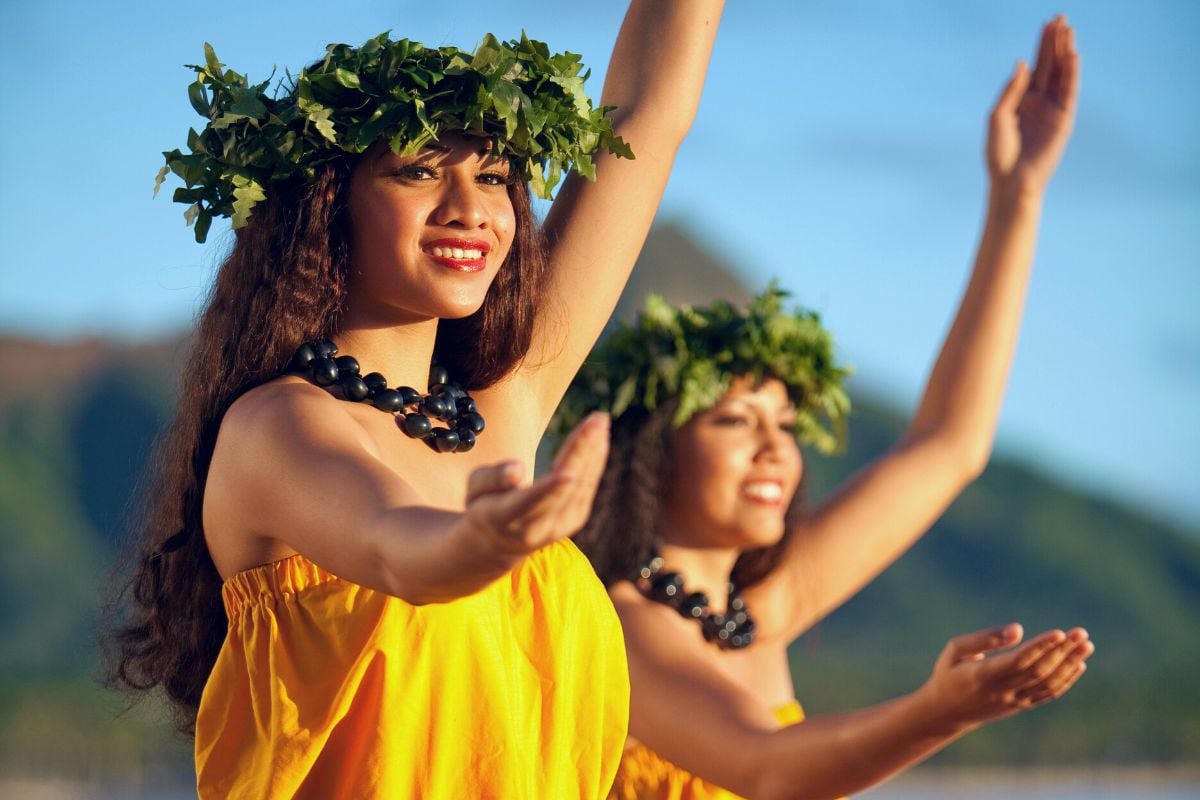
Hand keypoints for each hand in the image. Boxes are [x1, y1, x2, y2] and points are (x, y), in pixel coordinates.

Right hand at [458, 412, 610, 566]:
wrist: (499, 543)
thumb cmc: (484, 506)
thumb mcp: (474, 490)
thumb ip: (493, 478)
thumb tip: (517, 468)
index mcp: (505, 518)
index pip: (528, 502)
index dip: (548, 489)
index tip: (567, 474)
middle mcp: (535, 527)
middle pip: (563, 488)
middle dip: (580, 452)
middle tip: (595, 420)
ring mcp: (559, 526)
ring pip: (581, 485)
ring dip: (593, 450)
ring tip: (600, 420)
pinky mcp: (574, 520)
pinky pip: (588, 486)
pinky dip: (595, 460)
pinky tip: (600, 437)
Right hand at [921, 623, 1093, 728]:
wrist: (946, 712)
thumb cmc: (949, 673)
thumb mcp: (956, 650)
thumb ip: (985, 638)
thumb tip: (1019, 629)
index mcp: (982, 676)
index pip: (1018, 661)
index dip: (1040, 647)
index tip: (1059, 633)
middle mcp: (1001, 692)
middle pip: (1038, 671)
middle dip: (1062, 652)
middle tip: (1081, 633)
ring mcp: (1013, 702)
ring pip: (1047, 684)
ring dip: (1069, 664)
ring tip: (1086, 645)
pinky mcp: (1020, 707)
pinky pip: (1048, 695)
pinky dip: (1066, 680)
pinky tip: (1078, 664)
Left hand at [987, 17, 1079, 194]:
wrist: (1010, 180)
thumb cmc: (999, 153)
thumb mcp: (998, 116)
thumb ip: (1011, 90)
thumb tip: (1022, 63)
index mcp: (1022, 99)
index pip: (1036, 65)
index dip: (1042, 45)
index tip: (1047, 23)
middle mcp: (1040, 101)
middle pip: (1050, 64)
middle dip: (1056, 42)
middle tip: (1061, 18)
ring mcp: (1053, 109)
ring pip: (1062, 75)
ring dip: (1066, 52)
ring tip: (1069, 30)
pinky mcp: (1064, 120)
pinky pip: (1069, 92)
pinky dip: (1072, 74)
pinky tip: (1073, 56)